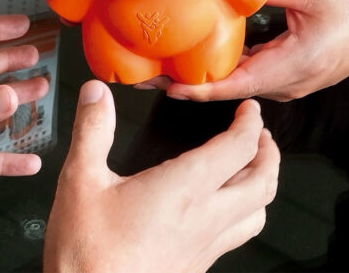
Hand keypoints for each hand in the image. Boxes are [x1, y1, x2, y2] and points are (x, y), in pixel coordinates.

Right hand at [44, 81, 279, 271]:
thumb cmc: (86, 250)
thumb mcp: (80, 181)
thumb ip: (92, 131)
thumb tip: (97, 92)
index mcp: (183, 188)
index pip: (237, 149)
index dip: (249, 124)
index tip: (249, 110)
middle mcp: (204, 217)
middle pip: (262, 183)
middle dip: (268, 153)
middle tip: (259, 134)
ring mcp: (204, 246)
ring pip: (257, 214)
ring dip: (262, 185)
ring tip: (251, 168)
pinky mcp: (197, 266)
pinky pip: (237, 236)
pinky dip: (244, 212)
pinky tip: (221, 209)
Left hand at [140, 0, 348, 100]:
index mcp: (289, 66)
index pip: (235, 85)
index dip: (199, 88)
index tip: (168, 86)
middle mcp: (282, 82)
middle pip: (226, 88)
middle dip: (186, 83)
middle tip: (147, 74)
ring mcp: (283, 82)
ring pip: (235, 83)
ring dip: (200, 77)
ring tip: (163, 67)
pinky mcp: (284, 74)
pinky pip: (247, 75)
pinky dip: (220, 69)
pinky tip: (199, 57)